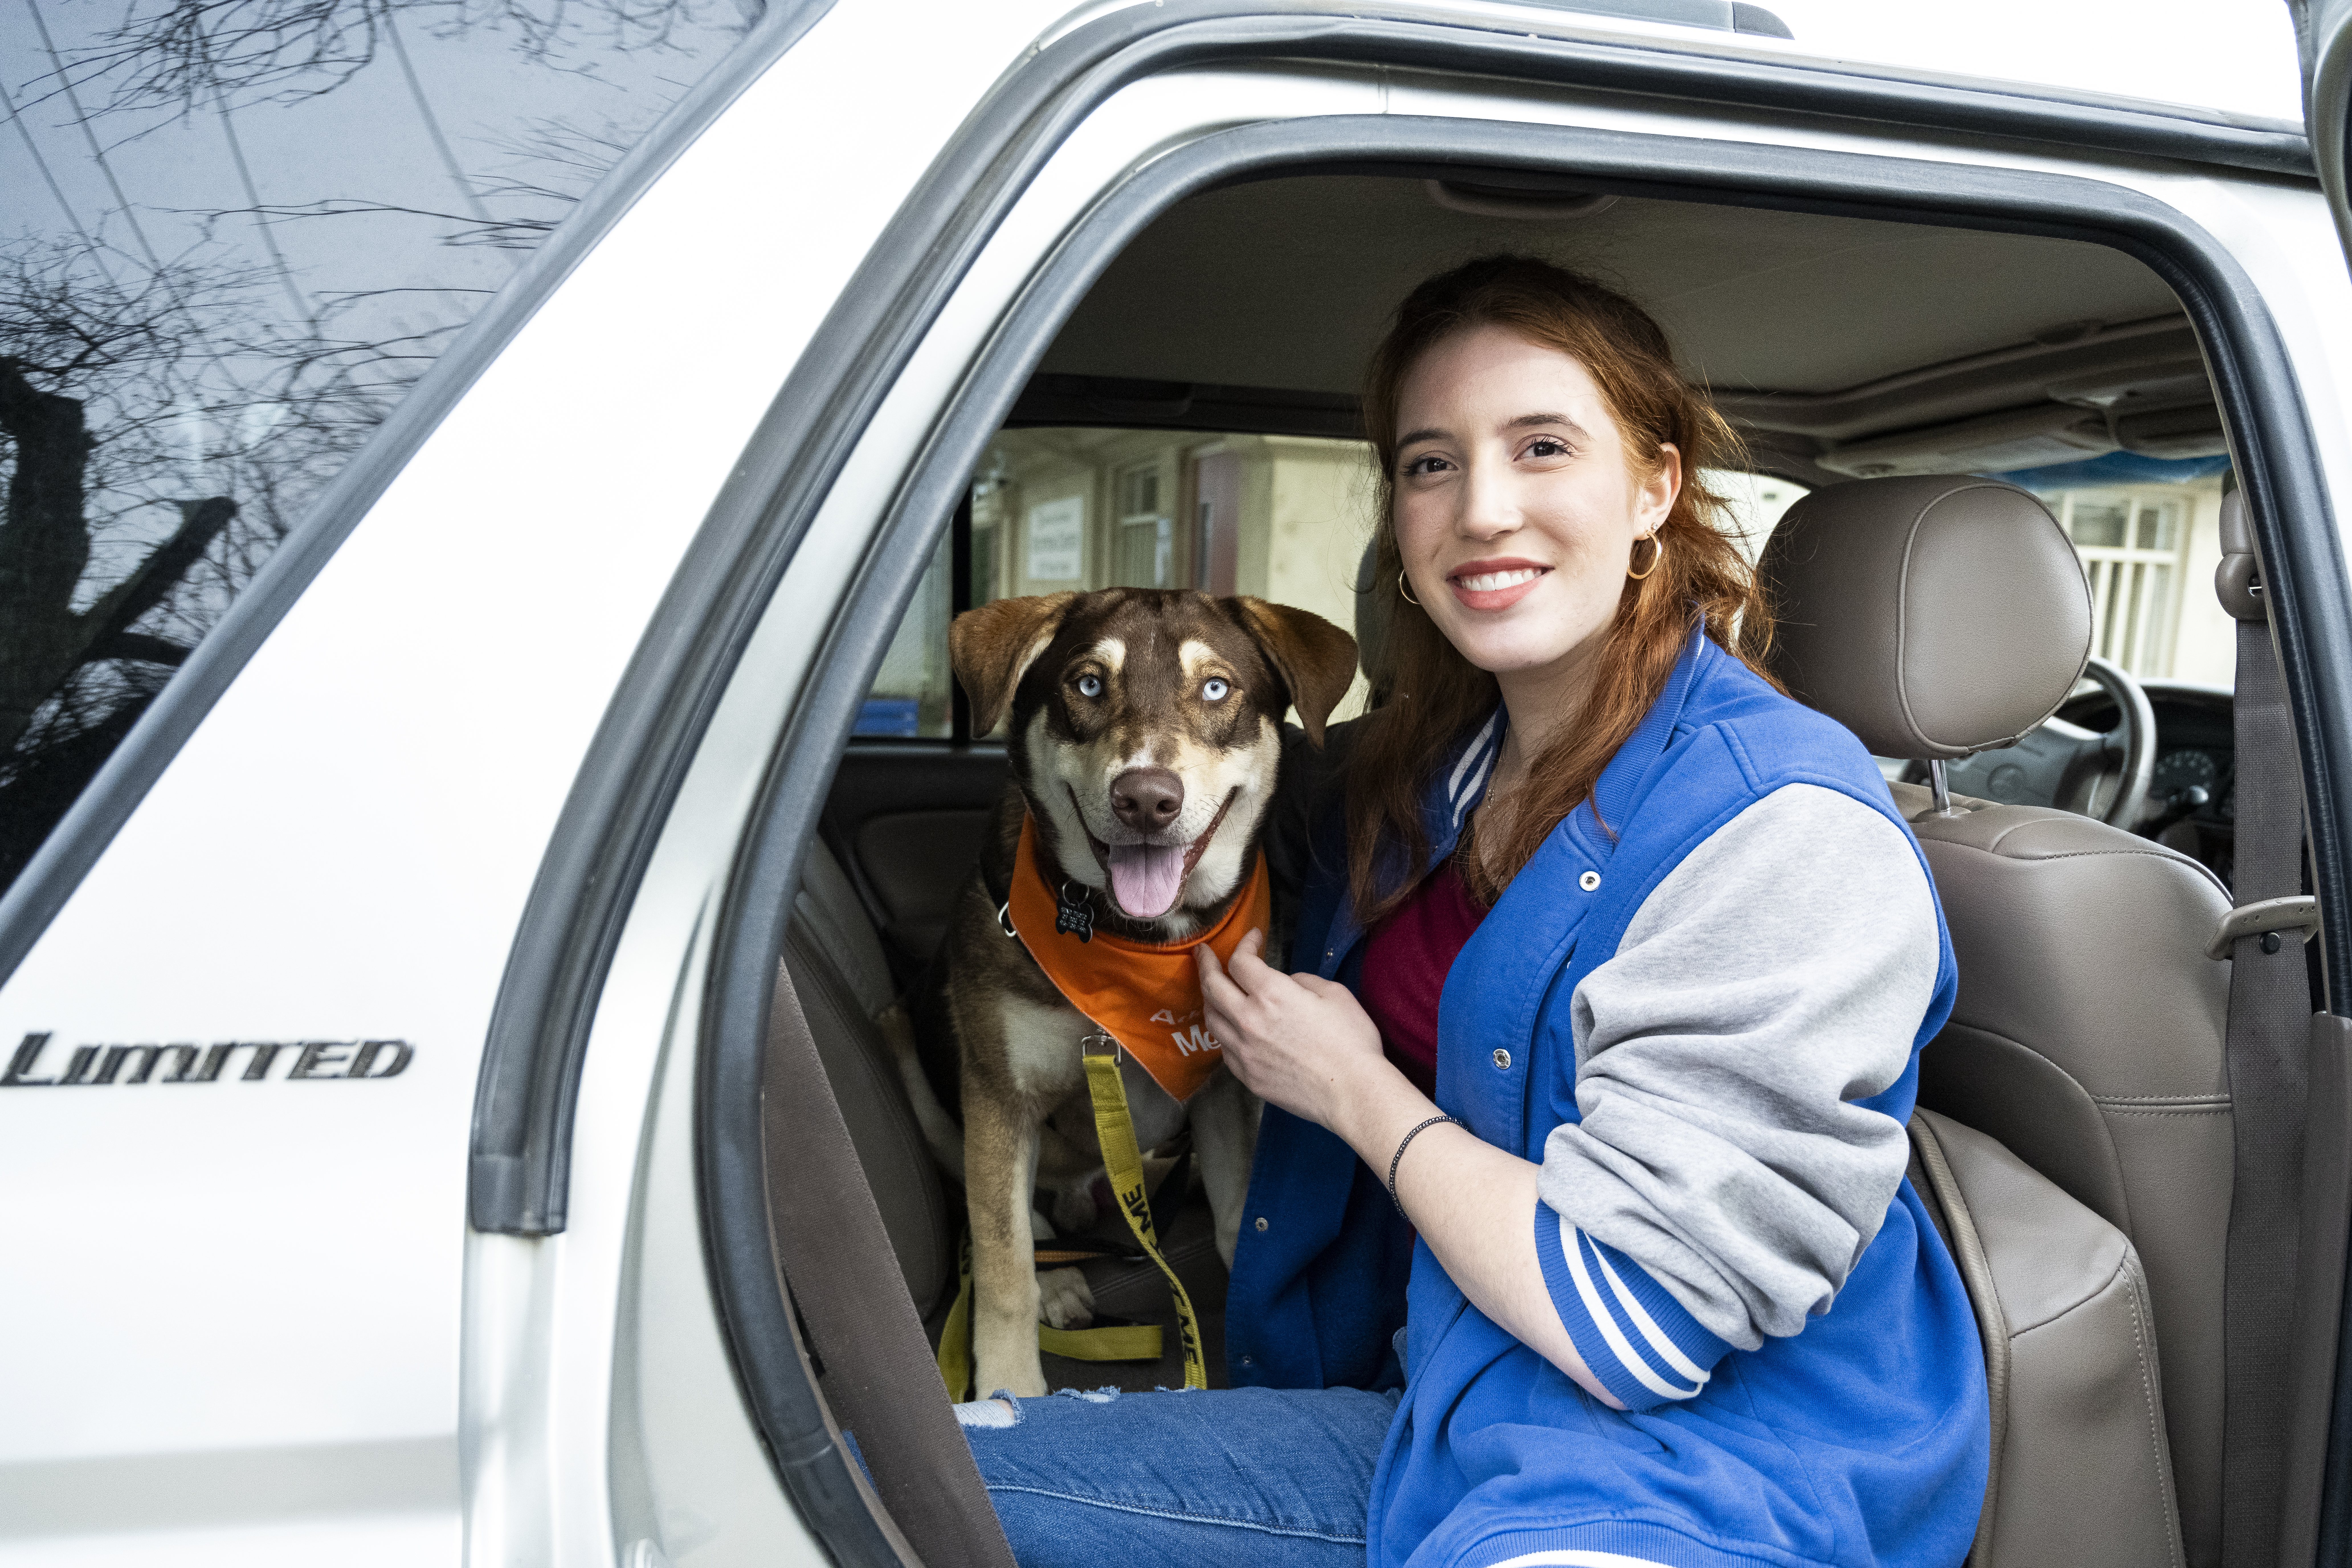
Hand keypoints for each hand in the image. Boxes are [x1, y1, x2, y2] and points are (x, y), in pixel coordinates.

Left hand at [1196, 929, 1394, 1133]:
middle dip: (1206, 963)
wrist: (1352, 1093)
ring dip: (1210, 999)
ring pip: (1212, 1019)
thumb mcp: (1334, 994)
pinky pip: (1224, 1049)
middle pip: (1212, 986)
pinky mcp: (1247, 1076)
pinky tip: (1231, 1028)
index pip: (1240, 961)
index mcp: (1271, 994)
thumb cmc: (1350, 1042)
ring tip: (1213, 989)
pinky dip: (1224, 1032)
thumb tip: (1287, 983)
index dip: (1245, 944)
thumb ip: (1303, 981)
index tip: (1253, 938)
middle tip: (1205, 953)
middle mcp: (1248, 1021)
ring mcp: (1244, 1052)